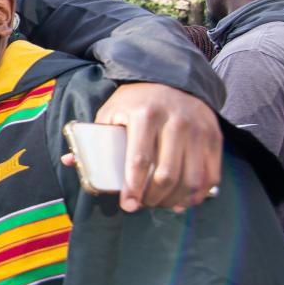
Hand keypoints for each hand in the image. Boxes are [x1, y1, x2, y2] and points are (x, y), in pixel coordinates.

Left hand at [89, 83, 221, 211]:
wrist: (172, 79)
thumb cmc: (135, 102)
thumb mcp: (110, 112)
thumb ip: (94, 138)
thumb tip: (69, 162)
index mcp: (145, 115)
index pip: (140, 159)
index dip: (133, 187)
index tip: (128, 205)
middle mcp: (176, 121)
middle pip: (167, 174)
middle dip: (153, 198)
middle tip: (142, 205)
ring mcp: (198, 129)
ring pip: (191, 179)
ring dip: (174, 200)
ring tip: (160, 204)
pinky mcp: (214, 137)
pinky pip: (210, 175)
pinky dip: (198, 194)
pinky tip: (182, 201)